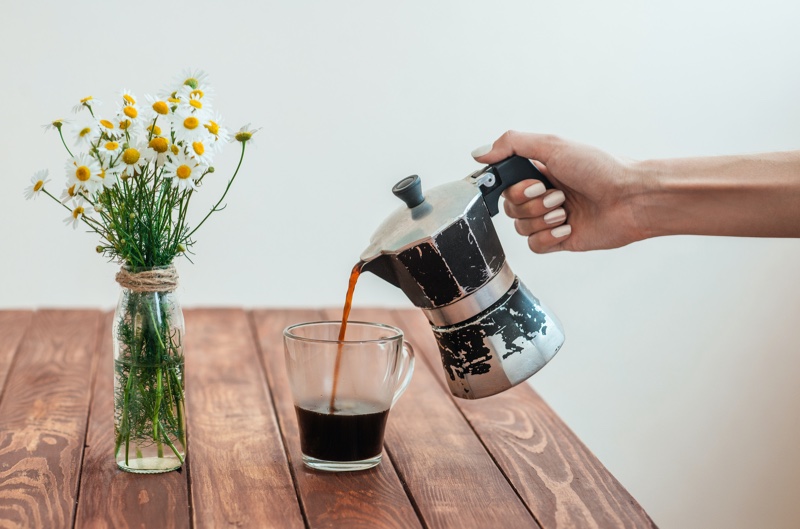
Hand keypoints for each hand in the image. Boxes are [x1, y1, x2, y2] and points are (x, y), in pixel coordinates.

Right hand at [472, 131, 647, 252]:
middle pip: (510, 207)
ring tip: (567, 210)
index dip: (511, 187)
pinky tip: (569, 227)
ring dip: (543, 219)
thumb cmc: (600, 168)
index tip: (530, 182)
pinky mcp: (559, 240)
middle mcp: (543, 194)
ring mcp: (551, 218)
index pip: (504, 183)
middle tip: (558, 194)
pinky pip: (534, 245)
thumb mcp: (553, 146)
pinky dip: (549, 237)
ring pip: (521, 228)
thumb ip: (512, 144)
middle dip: (532, 203)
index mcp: (539, 171)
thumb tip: (479, 153)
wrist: (631, 198)